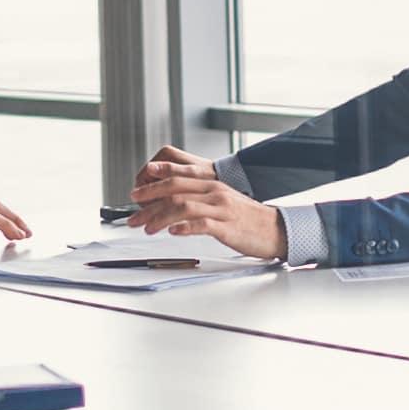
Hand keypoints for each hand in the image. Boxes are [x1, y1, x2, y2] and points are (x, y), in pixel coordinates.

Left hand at [126, 154, 285, 260]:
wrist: (275, 229)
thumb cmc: (247, 219)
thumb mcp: (222, 202)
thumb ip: (199, 200)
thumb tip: (171, 208)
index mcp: (211, 185)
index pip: (176, 177)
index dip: (153, 183)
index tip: (135, 193)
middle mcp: (214, 192)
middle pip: (174, 190)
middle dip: (149, 201)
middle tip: (133, 213)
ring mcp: (221, 208)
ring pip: (183, 206)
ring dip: (160, 217)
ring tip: (147, 228)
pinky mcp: (227, 227)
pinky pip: (202, 224)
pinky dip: (184, 227)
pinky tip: (173, 232)